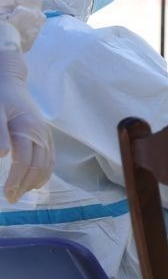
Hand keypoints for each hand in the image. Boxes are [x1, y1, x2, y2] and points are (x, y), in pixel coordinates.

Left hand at [0, 51, 51, 202]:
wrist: (8, 79)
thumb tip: (1, 156)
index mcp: (27, 129)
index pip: (24, 161)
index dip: (16, 180)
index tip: (7, 194)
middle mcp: (40, 133)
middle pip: (38, 166)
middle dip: (25, 185)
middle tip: (11, 199)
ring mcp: (44, 133)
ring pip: (47, 163)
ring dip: (36, 181)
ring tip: (22, 193)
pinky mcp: (44, 133)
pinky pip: (50, 157)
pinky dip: (45, 172)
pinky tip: (37, 181)